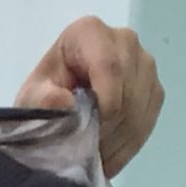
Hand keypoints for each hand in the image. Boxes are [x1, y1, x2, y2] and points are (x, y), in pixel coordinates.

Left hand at [15, 17, 162, 175]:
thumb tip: (65, 103)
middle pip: (129, 88)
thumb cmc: (43, 97)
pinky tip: (108, 153)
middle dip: (110, 127)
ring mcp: (144, 63)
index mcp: (90, 32)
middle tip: (87, 151)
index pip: (109, 66)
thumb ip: (43, 101)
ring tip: (94, 154)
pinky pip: (149, 120)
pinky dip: (129, 144)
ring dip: (118, 139)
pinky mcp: (153, 88)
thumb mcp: (31, 99)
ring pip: (141, 107)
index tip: (89, 133)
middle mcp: (124, 40)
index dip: (104, 104)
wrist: (58, 106)